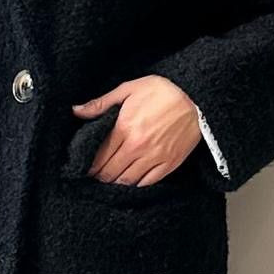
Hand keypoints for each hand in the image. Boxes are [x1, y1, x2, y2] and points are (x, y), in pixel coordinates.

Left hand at [71, 76, 200, 185]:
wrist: (197, 97)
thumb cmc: (163, 90)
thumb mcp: (129, 89)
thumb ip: (101, 103)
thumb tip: (76, 110)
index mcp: (124, 129)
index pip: (99, 157)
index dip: (89, 166)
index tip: (84, 168)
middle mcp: (137, 147)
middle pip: (110, 172)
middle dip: (99, 176)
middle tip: (95, 176)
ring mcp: (154, 158)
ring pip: (127, 181)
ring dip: (115, 182)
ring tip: (110, 179)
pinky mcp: (169, 164)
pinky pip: (147, 183)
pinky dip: (135, 184)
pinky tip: (130, 181)